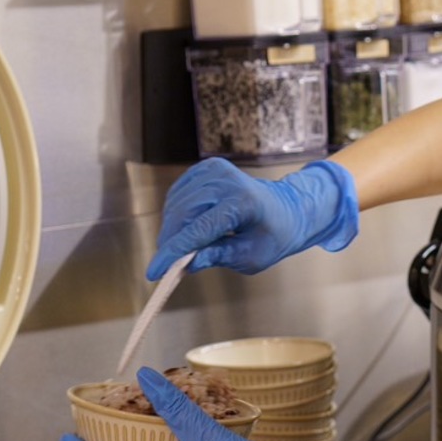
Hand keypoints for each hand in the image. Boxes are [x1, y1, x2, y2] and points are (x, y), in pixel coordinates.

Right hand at [147, 158, 359, 279]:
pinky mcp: (206, 168)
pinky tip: (187, 228)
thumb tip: (186, 264)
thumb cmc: (272, 236)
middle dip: (170, 243)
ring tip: (182, 249)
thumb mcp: (250, 257)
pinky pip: (178, 195)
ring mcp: (215, 169)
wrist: (287, 208)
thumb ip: (217, 257)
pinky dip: (176, 215)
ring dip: (172, 230)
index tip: (153, 273)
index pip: (198, 230)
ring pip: (176, 204)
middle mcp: (227, 180)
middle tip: (165, 267)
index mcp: (243, 203)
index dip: (173, 253)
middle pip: (183, 215)